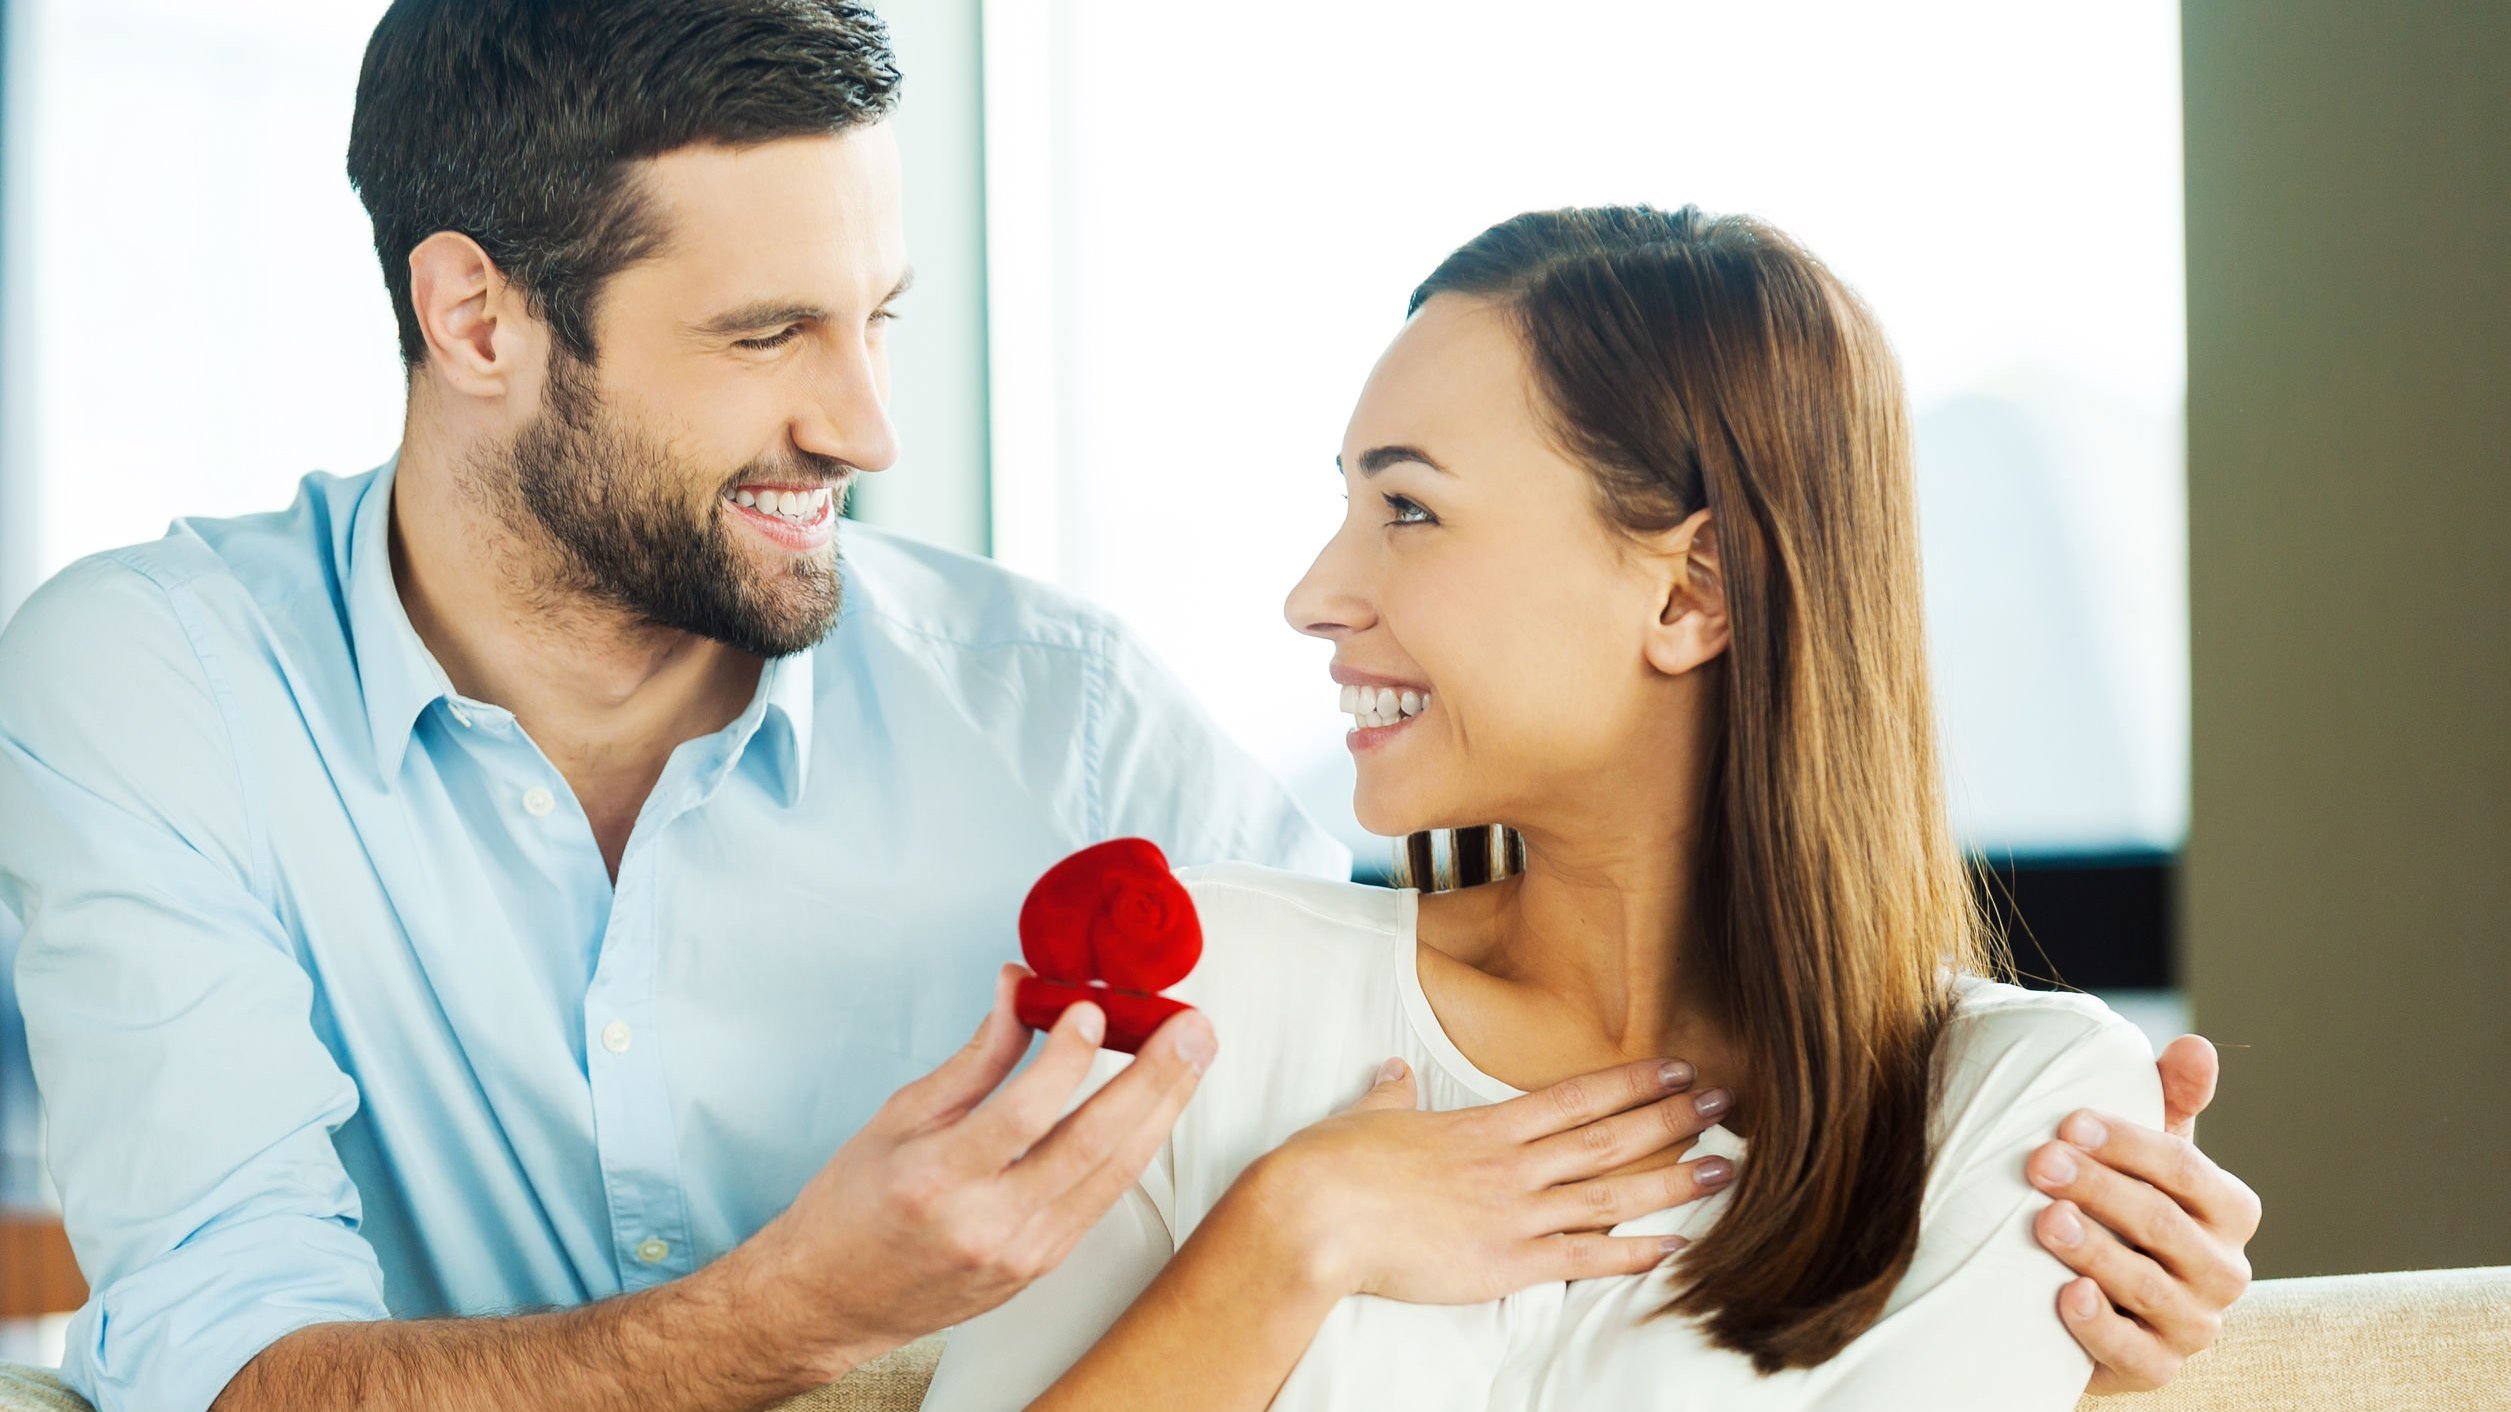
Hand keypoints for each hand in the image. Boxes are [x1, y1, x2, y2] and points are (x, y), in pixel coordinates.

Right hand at [738, 964, 1216, 1378]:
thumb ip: (976, 1057)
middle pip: (1091, 1143)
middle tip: (1189, 1029)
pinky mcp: (1040, 1266)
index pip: (1023, 1111)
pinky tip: (1157, 1109)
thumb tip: (1020, 989)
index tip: (1093, 1008)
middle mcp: (986, 1224)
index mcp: (937, 1179)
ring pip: (1113, 1174)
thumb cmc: (854, 1207)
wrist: (832, 1299)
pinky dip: (1134, 1149)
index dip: (1067, 1057)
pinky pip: (1102, 1199)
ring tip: (1191, 1058)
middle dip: (1153, 1079)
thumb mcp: (901, 1116)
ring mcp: (1021, 1253)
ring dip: (1162, 1110)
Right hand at [1235, 1053, 1733, 1304]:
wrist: (1315, 1214)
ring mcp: (1514, 1214)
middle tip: (1727, 1103)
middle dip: (1671, 1118)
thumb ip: (1391, 1095)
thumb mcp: (1367, 1116)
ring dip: (1671, 1180)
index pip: (1574, 1098)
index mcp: (1483, 1127)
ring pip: (1610, 1194)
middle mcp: (1512, 1166)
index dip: (1631, 1082)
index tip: (1676, 1067)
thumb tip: (1394, 1073)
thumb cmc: (1331, 1164)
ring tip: (1724, 1169)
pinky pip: (1584, 1259)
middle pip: (1608, 1137)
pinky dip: (1633, 1254)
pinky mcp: (1506, 1264)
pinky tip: (1676, 1247)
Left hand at [2030, 1034, 2262, 1393]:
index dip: (2127, 1143)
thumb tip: (2196, 1045)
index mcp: (2230, 1210)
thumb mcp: (2144, 1155)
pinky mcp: (2158, 1367)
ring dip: (2095, 1251)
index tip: (2066, 1121)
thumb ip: (2169, 1100)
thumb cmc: (2123, 1207)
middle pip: (2162, 1222)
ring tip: (2045, 1220)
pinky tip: (2065, 1295)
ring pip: (2148, 1285)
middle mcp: (2225, 1271)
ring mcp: (2195, 1324)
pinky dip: (2099, 1324)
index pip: (2185, 1169)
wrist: (2094, 1296)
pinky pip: (2135, 1352)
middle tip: (2039, 1164)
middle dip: (2098, 1188)